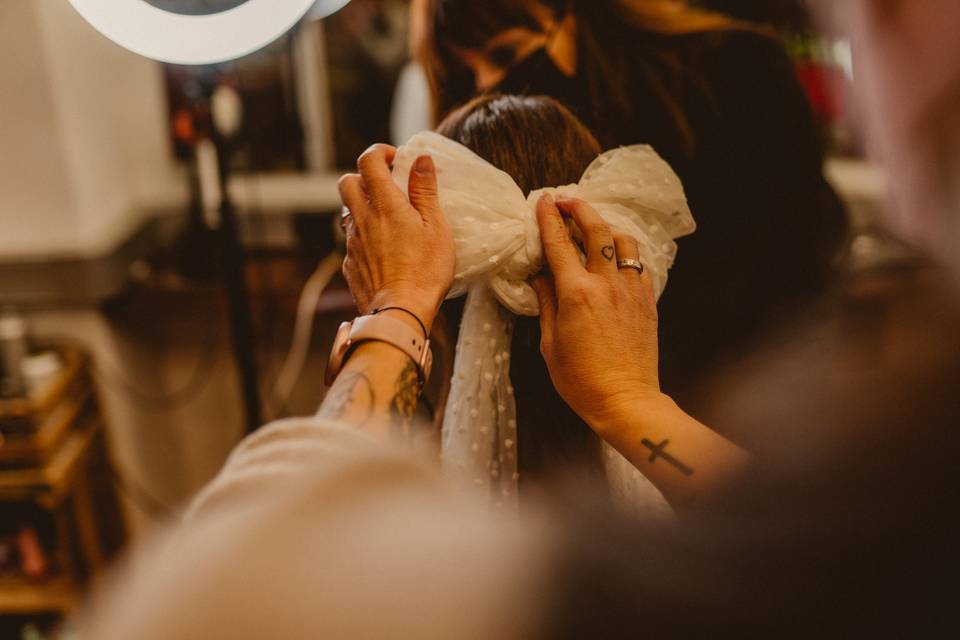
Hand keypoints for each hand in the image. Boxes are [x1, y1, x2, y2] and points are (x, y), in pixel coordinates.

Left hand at [339, 144, 454, 331]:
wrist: (399, 312)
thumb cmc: (425, 270)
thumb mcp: (436, 227)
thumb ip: (426, 191)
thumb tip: (421, 160)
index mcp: (384, 205)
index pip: (368, 161)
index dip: (379, 152)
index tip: (396, 159)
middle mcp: (362, 219)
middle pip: (347, 182)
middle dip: (364, 176)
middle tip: (387, 186)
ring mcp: (352, 243)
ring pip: (348, 212)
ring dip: (363, 207)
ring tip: (388, 220)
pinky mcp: (350, 264)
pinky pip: (351, 240)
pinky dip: (364, 236)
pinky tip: (384, 249)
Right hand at [530, 195, 660, 434]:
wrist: (625, 400)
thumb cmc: (580, 379)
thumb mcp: (549, 343)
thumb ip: (546, 303)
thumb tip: (540, 277)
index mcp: (576, 293)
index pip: (559, 243)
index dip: (549, 218)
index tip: (543, 201)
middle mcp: (606, 284)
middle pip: (596, 229)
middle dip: (579, 208)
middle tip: (565, 200)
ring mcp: (630, 291)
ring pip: (623, 240)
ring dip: (606, 226)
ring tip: (593, 226)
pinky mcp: (646, 301)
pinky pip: (638, 264)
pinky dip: (625, 251)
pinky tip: (616, 255)